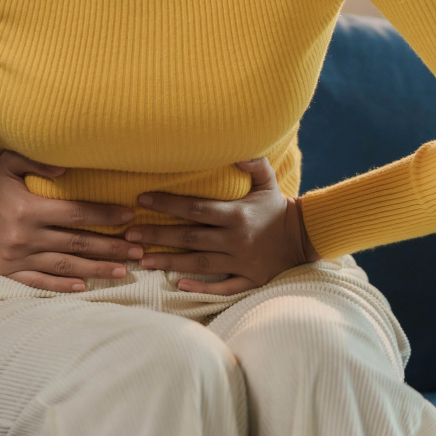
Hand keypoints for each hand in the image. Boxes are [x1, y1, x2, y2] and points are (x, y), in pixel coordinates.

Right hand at [0, 150, 145, 292]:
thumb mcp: (9, 162)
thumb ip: (38, 162)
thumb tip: (67, 169)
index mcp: (28, 208)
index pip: (76, 214)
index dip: (104, 217)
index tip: (128, 219)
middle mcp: (25, 236)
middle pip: (77, 244)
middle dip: (111, 248)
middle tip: (139, 252)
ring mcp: (17, 256)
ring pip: (64, 266)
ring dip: (96, 270)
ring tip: (123, 272)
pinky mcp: (8, 271)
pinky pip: (39, 282)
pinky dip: (62, 286)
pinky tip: (84, 287)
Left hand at [127, 157, 321, 295]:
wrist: (307, 238)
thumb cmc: (279, 208)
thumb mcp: (268, 182)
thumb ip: (252, 163)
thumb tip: (237, 147)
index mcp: (237, 214)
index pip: (195, 209)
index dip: (167, 204)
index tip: (141, 200)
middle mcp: (236, 239)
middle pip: (190, 238)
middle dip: (158, 236)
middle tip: (129, 236)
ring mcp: (241, 262)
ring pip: (199, 263)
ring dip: (169, 262)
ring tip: (142, 260)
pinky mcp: (249, 280)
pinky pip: (222, 287)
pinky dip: (201, 288)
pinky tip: (178, 286)